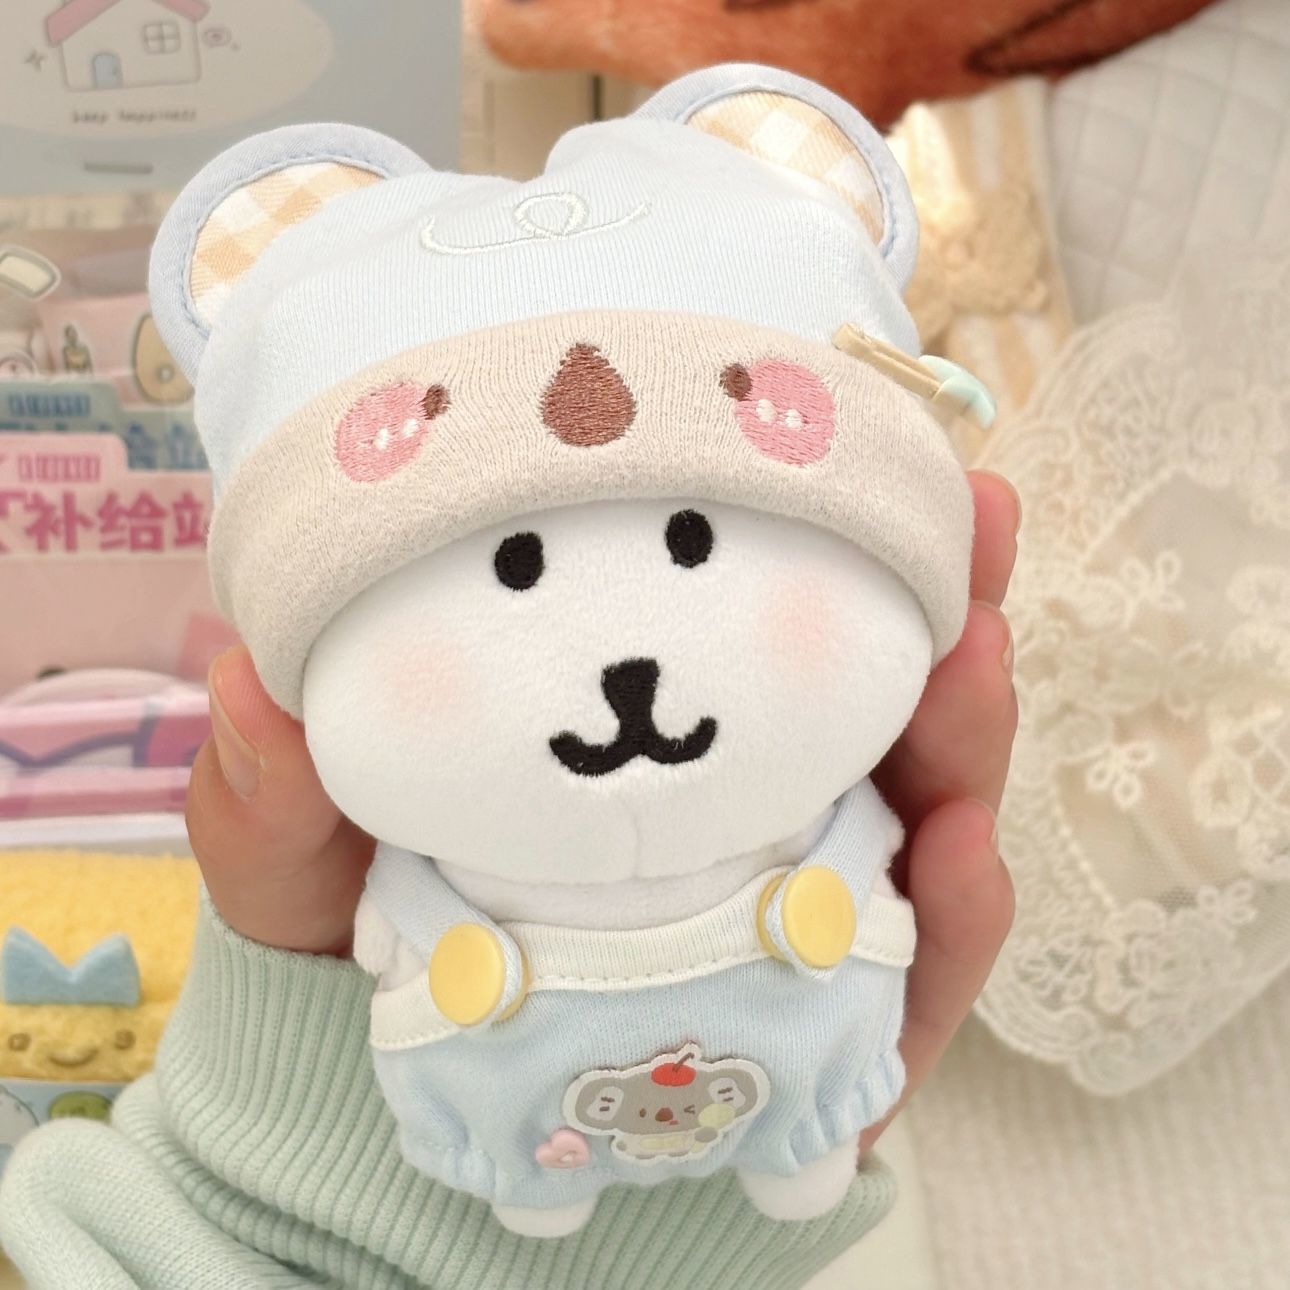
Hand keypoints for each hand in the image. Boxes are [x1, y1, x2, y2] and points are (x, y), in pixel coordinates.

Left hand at [187, 468, 1018, 1027]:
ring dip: (968, 733)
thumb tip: (246, 677)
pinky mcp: (849, 1018)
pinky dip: (963, 915)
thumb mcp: (309, 863)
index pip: (755, 616)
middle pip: (880, 690)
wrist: (416, 1117)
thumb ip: (278, 791)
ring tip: (971, 661)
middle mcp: (752, 790)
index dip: (821, 528)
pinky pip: (930, 966)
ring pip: (931, 801)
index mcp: (652, 722)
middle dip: (938, 600)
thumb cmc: (377, 949)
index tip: (867, 439)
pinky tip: (962, 858)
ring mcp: (814, 899)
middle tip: (966, 528)